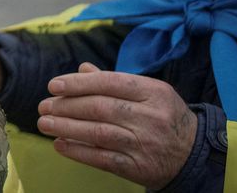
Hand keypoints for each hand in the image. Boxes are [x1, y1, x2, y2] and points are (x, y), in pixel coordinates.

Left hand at [37, 62, 196, 188]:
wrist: (193, 155)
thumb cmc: (164, 116)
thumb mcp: (149, 93)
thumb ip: (115, 82)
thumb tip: (82, 69)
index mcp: (154, 92)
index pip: (109, 82)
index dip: (78, 83)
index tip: (54, 86)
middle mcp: (150, 116)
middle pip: (99, 107)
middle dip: (66, 106)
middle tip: (44, 106)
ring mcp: (145, 143)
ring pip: (97, 132)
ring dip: (65, 127)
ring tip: (45, 123)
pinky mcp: (138, 167)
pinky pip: (102, 158)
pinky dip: (78, 151)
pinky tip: (60, 144)